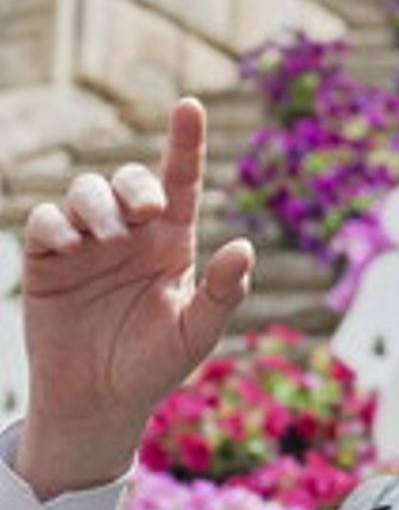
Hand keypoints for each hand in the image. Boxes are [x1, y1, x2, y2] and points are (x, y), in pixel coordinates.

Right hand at [14, 98, 254, 499]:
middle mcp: (132, 234)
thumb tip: (244, 247)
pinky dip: (55, 225)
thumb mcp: (197, 334)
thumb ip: (222, 293)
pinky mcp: (49, 262)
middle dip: (136, 184)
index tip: (190, 106)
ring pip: (86, 192)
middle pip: (131, 180)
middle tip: (146, 212)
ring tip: (106, 237)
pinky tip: (69, 245)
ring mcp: (88, 244)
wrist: (99, 402)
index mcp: (173, 242)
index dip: (186, 142)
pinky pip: (44, 222)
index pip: (182, 182)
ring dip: (97, 204)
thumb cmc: (155, 365)